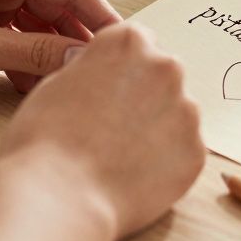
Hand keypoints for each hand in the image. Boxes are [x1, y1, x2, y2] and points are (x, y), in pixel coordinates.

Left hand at [0, 0, 121, 92]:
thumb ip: (37, 53)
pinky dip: (30, 62)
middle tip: (101, 72)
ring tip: (71, 84)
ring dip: (53, 55)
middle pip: (60, 7)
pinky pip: (20, 39)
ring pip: (41, 26)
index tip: (124, 45)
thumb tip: (82, 60)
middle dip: (78, 40)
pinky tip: (38, 87)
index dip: (102, 17)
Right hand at [0, 23, 203, 240]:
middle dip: (145, 94)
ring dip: (158, 128)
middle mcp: (167, 68)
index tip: (111, 88)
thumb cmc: (43, 141)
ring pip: (177, 113)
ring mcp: (187, 110)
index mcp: (130, 42)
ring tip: (121, 157)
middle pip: (163, 75)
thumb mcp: (56, 84)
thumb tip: (106, 73)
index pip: (137, 43)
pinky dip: (166, 162)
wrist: (58, 198)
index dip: (122, 68)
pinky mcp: (197, 151)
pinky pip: (183, 150)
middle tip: (114, 127)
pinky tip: (135, 177)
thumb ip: (94, 69)